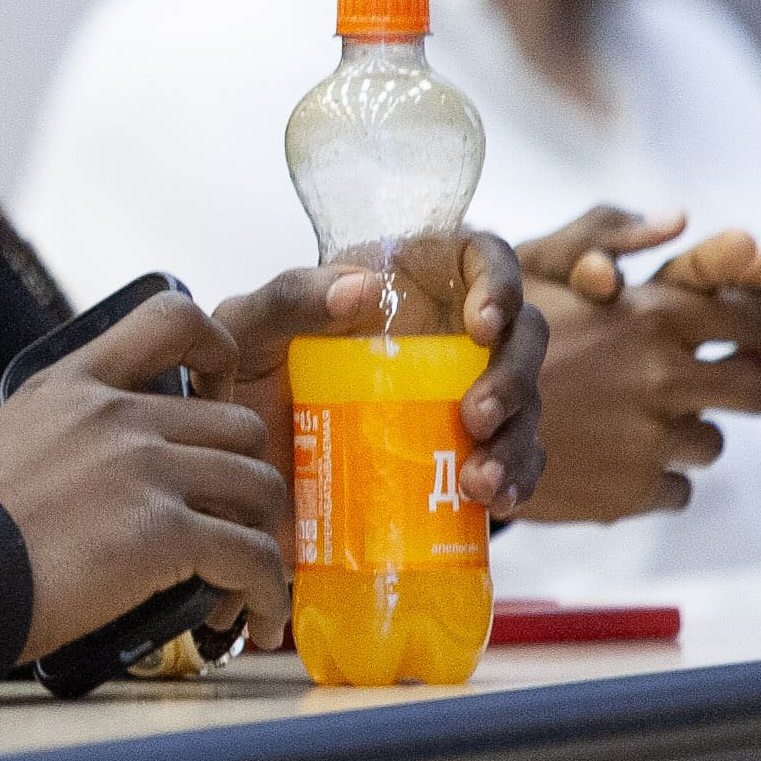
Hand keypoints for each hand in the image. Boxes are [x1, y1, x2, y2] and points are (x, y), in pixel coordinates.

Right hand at [0, 290, 295, 657]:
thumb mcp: (9, 439)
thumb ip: (65, 432)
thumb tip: (99, 468)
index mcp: (74, 385)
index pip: (171, 317)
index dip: (218, 353)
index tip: (218, 399)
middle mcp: (116, 416)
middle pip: (239, 425)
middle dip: (248, 478)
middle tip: (237, 520)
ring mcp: (144, 470)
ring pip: (259, 488)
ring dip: (264, 538)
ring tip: (250, 580)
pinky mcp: (163, 532)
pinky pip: (252, 556)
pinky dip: (266, 591)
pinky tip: (255, 614)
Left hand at [204, 229, 546, 519]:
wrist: (236, 465)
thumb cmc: (245, 375)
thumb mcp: (249, 329)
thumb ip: (290, 296)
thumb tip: (363, 288)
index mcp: (407, 287)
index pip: (483, 259)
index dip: (500, 283)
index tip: (480, 326)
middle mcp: (446, 338)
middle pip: (522, 337)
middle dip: (513, 376)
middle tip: (477, 416)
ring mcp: (460, 398)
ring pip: (524, 406)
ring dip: (515, 441)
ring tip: (478, 481)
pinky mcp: (458, 457)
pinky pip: (509, 464)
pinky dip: (513, 481)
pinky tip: (492, 500)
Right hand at [510, 206, 760, 523]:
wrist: (442, 419)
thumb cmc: (491, 336)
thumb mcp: (546, 273)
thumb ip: (614, 242)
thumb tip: (679, 219)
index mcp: (651, 314)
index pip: (752, 315)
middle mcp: (663, 374)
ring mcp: (653, 436)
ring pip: (715, 441)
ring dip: (694, 432)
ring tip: (650, 426)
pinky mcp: (636, 489)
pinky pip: (680, 487)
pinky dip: (655, 476)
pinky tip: (614, 461)